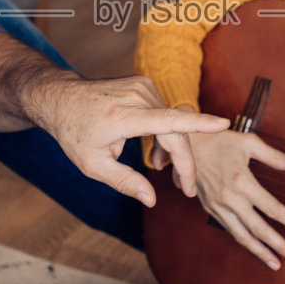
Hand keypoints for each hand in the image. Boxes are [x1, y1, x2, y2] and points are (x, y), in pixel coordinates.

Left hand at [26, 74, 227, 207]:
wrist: (61, 98)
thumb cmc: (74, 133)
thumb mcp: (93, 165)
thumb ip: (125, 182)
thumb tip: (151, 199)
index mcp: (125, 117)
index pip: (170, 120)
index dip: (199, 124)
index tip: (223, 125)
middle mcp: (137, 97)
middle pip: (176, 132)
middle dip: (185, 163)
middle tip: (187, 189)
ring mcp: (142, 87)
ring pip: (172, 123)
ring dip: (171, 148)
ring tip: (160, 168)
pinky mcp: (144, 83)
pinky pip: (165, 112)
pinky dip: (164, 133)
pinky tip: (155, 151)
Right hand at [182, 121, 284, 271]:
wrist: (185, 143)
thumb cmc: (219, 140)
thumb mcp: (249, 142)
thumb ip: (275, 157)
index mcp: (241, 180)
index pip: (271, 207)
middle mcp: (229, 198)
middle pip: (258, 229)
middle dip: (278, 245)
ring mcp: (217, 206)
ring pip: (242, 236)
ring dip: (260, 252)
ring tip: (276, 263)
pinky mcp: (210, 208)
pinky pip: (230, 230)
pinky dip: (244, 242)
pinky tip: (255, 248)